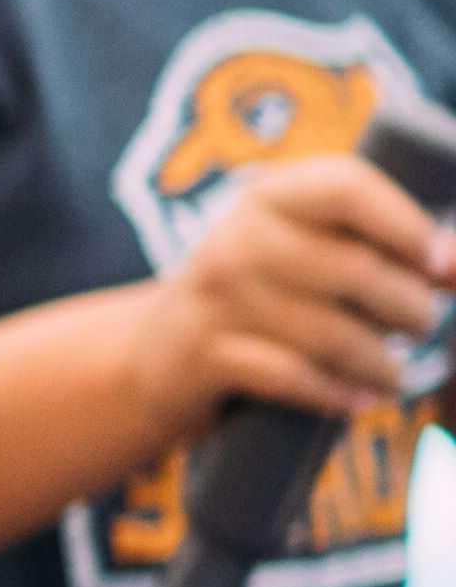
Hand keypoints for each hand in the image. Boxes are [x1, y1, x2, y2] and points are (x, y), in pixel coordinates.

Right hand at [130, 150, 455, 432]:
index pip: (346, 187)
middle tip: (421, 324)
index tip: (439, 265)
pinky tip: (358, 399)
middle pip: (353, 269)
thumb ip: (383, 247)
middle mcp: (236, 239)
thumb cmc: (268, 294)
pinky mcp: (207, 355)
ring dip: (383, 363)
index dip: (406, 226)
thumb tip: (454, 264)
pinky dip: (337, 393)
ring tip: (394, 373)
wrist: (160, 349)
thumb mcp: (308, 249)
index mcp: (270, 197)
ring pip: (331, 334)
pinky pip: (293, 378)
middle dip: (409, 308)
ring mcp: (217, 299)